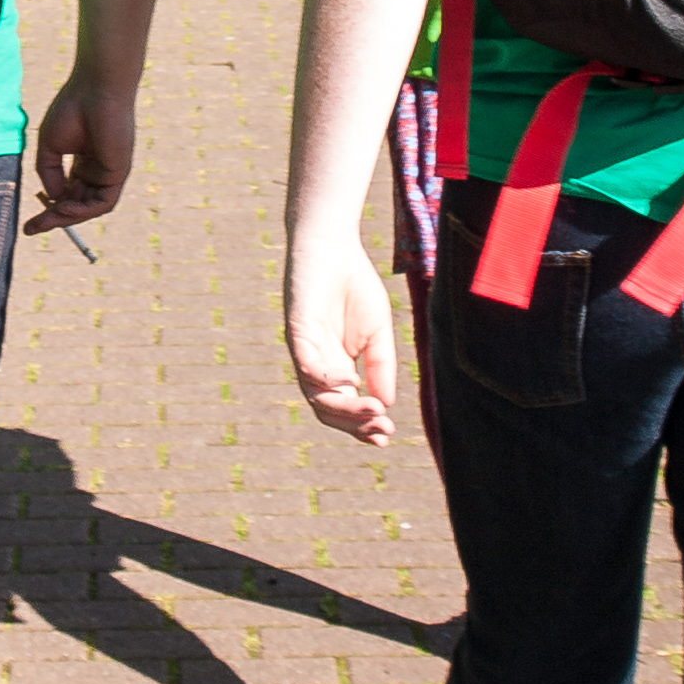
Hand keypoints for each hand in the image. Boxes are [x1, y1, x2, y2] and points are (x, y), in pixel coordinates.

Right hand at [27, 75, 136, 236]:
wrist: (94, 90)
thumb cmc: (72, 109)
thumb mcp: (50, 147)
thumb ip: (49, 173)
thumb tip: (52, 199)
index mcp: (82, 161)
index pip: (67, 193)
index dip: (48, 208)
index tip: (29, 223)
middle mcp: (96, 170)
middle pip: (76, 204)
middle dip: (54, 218)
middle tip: (32, 228)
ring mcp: (108, 173)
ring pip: (89, 208)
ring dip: (68, 218)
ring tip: (47, 219)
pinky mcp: (119, 173)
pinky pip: (103, 203)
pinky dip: (83, 211)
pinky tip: (64, 208)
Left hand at [285, 228, 397, 444]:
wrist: (333, 246)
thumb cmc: (354, 286)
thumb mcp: (377, 333)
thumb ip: (381, 367)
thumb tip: (386, 404)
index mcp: (337, 368)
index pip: (344, 408)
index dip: (363, 427)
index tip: (387, 437)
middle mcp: (317, 366)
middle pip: (329, 410)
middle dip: (356, 425)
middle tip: (383, 428)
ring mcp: (305, 351)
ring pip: (316, 396)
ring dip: (345, 409)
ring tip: (373, 412)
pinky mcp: (296, 333)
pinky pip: (306, 365)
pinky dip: (326, 378)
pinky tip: (349, 380)